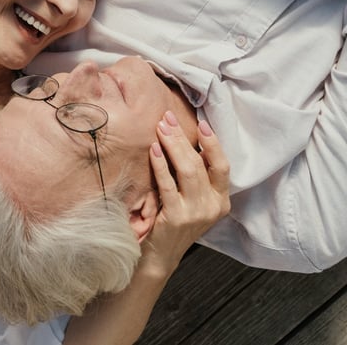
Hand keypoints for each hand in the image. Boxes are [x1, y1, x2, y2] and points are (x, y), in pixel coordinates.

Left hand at [141, 111, 230, 277]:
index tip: (202, 123)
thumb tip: (185, 141)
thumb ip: (194, 178)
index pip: (223, 166)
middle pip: (201, 164)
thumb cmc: (173, 223)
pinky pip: (168, 185)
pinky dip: (160, 165)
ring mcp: (196, 213)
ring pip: (188, 170)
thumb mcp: (192, 201)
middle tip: (168, 118)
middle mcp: (213, 206)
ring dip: (173, 146)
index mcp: (221, 201)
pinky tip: (153, 150)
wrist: (160, 257)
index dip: (213, 143)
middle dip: (184, 138)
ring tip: (161, 128)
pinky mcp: (177, 217)